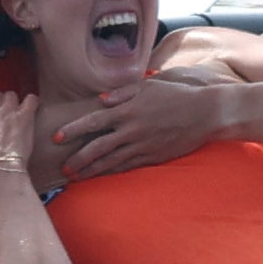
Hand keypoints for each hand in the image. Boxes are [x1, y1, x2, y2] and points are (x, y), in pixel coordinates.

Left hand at [47, 76, 228, 179]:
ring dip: (91, 171)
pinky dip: (113, 172)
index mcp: (127, 110)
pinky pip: (128, 167)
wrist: (205, 113)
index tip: (57, 137)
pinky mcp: (153, 157)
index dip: (72, 130)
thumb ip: (122, 92)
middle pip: (97, 148)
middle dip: (78, 159)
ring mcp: (142, 146)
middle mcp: (131, 130)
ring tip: (76, 177)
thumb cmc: (175, 95)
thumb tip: (100, 100)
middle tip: (63, 167)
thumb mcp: (148, 85)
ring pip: (111, 162)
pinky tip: (102, 177)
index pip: (92, 121)